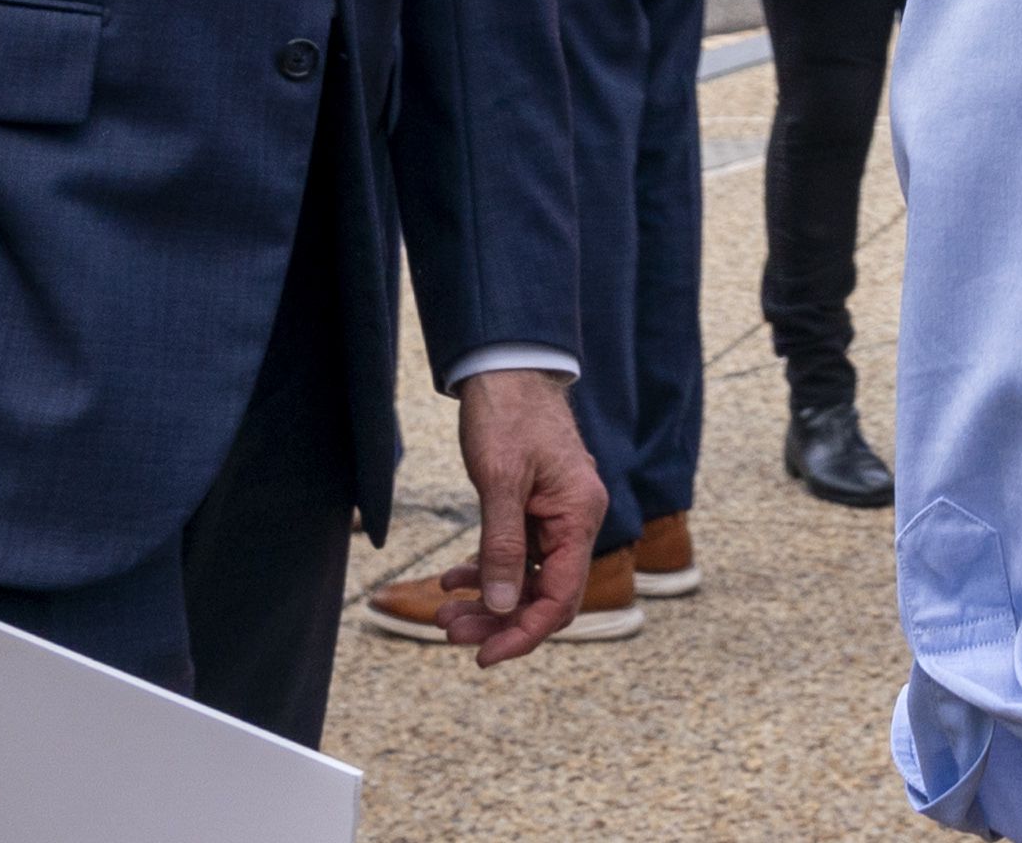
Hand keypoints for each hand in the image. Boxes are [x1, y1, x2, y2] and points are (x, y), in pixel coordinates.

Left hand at [435, 368, 603, 661]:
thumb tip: (501, 606)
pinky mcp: (537, 508)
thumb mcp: (499, 480)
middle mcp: (575, 521)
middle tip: (448, 630)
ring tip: (443, 610)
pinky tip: (453, 578)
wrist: (506, 366)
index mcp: (578, 517)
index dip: (523, 634)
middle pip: (544, 595)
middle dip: (499, 620)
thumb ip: (502, 546)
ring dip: (489, 600)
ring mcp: (557, 516)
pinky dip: (487, 570)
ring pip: (527, 579)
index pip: (559, 599)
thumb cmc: (507, 414)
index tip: (484, 656)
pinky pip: (517, 555)